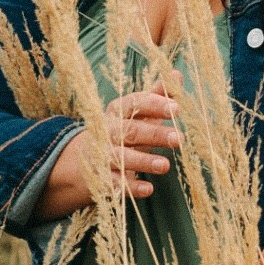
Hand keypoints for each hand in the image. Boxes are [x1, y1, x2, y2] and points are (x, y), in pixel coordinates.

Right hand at [34, 85, 180, 220]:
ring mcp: (103, 155)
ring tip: (165, 165)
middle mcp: (108, 131)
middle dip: (154, 134)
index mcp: (117, 110)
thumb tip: (176, 75)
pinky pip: (115, 183)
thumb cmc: (122, 129)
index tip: (176, 108)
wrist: (85, 159)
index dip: (155, 105)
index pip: (135, 103)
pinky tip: (148, 189)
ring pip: (120, 157)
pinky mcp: (102, 178)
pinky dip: (131, 187)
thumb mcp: (137, 112)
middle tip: (178, 139)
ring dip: (143, 161)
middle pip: (130, 130)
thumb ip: (157, 96)